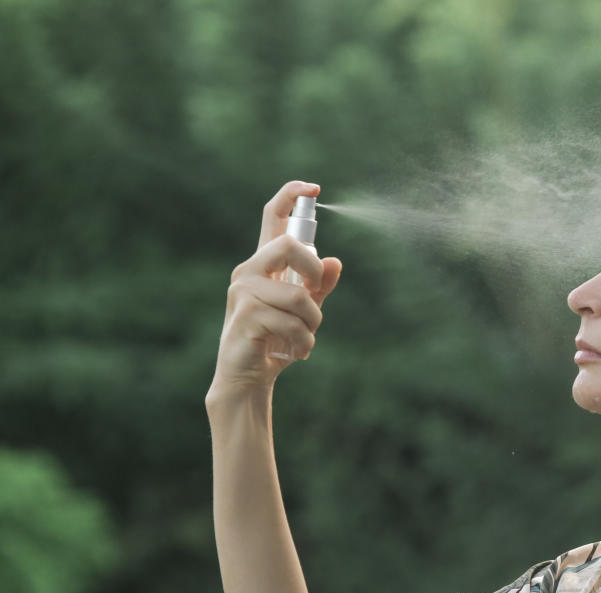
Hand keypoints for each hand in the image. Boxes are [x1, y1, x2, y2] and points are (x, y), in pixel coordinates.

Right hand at [209, 181, 342, 396]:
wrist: (249, 376)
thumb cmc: (276, 339)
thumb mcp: (305, 310)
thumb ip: (319, 286)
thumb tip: (335, 261)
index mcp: (264, 264)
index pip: (272, 218)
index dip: (290, 195)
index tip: (313, 186)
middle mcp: (249, 271)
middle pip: (290, 248)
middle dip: (314, 274)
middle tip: (314, 296)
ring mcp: (243, 293)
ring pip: (298, 297)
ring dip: (312, 325)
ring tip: (303, 339)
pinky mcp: (245, 317)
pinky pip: (291, 324)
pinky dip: (303, 344)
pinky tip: (294, 353)